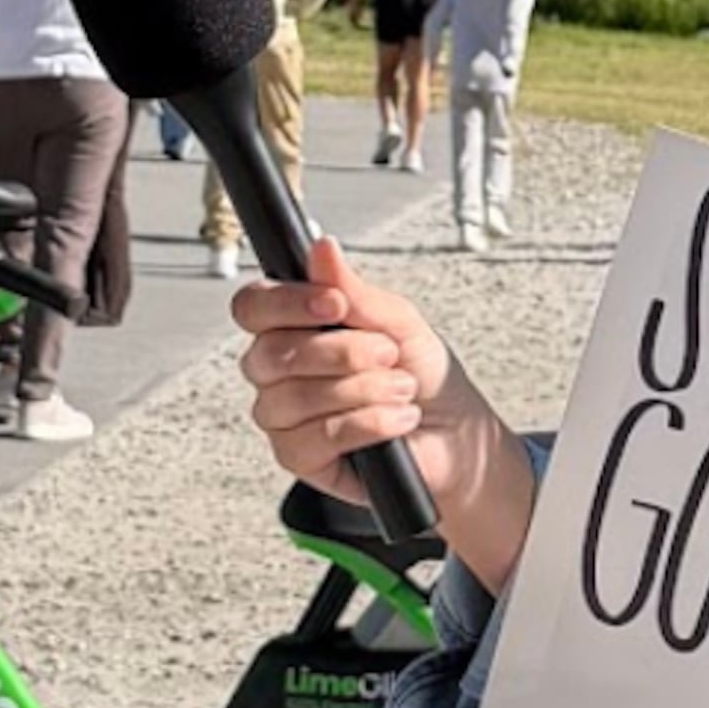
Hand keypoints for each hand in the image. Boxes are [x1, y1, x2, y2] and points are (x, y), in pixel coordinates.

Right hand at [232, 239, 505, 524]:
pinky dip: (367, 424)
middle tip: (388, 354)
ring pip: (294, 398)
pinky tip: (396, 420)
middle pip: (270, 353)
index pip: (253, 307)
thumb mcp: (398, 321)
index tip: (334, 304)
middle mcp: (277, 372)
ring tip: (402, 389)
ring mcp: (283, 417)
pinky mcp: (300, 457)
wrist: (456, 433)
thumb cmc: (422, 374)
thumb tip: (321, 249)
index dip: (285, 304)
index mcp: (292, 327)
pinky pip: (315, 438)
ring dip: (362, 390)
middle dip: (341, 352)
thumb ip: (355, 291)